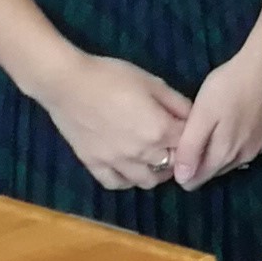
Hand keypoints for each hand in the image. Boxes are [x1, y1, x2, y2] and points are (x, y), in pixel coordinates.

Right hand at [27, 53, 192, 192]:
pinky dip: (126, 180)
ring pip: (146, 181)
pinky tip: (129, 168)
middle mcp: (141, 152)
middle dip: (177, 156)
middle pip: (171, 165)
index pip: (189, 143)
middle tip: (172, 144)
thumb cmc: (113, 77)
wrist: (67, 83)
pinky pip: (115, 184)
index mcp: (160, 130)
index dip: (192, 136)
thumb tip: (194, 117)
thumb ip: (178, 103)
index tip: (187, 130)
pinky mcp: (93, 164)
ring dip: (155, 172)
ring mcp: (116, 162)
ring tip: (154, 158)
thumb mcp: (153, 83)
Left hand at [171, 36, 261, 189]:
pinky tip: (241, 122)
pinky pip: (253, 147)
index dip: (183, 170)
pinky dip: (243, 141)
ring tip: (217, 128)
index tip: (179, 149)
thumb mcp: (201, 114)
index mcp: (224, 154)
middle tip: (195, 134)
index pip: (197, 179)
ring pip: (235, 159)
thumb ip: (190, 148)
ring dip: (224, 151)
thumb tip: (182, 179)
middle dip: (203, 161)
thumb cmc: (230, 86)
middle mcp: (245, 157)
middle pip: (216, 170)